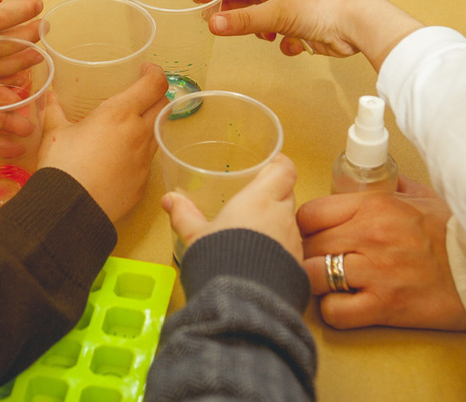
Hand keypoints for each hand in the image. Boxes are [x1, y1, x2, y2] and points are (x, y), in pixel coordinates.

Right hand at [37, 64, 169, 221]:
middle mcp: (139, 133)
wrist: (70, 210)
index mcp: (119, 113)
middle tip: (140, 95)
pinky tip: (119, 160)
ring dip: (148, 125)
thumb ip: (55, 110)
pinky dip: (138, 154)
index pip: (154, 84)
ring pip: (156, 134)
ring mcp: (144, 160)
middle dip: (155, 96)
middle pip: (162, 106)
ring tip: (127, 128)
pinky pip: (146, 161)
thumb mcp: (55, 133)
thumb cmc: (62, 165)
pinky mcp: (143, 183)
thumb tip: (49, 95)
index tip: (146, 70)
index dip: (155, 73)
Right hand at [162, 153, 301, 260]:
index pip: (284, 170)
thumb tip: (169, 199)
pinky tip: (262, 258)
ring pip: (290, 222)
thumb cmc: (219, 258)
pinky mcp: (297, 266)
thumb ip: (184, 215)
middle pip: (288, 194)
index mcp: (260, 199)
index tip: (270, 163)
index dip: (280, 164)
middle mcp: (283, 216)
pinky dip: (280, 247)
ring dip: (277, 222)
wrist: (242, 302)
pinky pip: (291, 248)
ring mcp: (294, 242)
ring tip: (256, 231)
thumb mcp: (195, 236)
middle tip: (256, 197)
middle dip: (275, 193)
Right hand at [191, 0, 423, 69]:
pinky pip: (284, 38)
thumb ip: (243, 21)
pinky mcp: (305, 29)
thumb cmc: (318, 8)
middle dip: (236, 16)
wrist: (357, 22)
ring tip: (265, 36)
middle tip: (217, 26)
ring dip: (262, 32)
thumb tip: (212, 24)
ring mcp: (294, 11)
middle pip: (248, 4)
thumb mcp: (275, 14)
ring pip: (265, 23)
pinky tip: (292, 46)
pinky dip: (285, 43)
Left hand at [296, 176, 465, 330]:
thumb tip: (377, 177)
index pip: (310, 213)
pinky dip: (334, 311)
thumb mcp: (425, 198)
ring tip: (328, 285)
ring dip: (315, 282)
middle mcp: (369, 235)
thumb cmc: (457, 236)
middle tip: (317, 263)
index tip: (312, 237)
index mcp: (374, 205)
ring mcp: (375, 271)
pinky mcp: (385, 306)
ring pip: (313, 275)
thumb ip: (394, 187)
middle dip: (306, 255)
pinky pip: (335, 311)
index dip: (304, 228)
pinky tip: (346, 305)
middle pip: (306, 245)